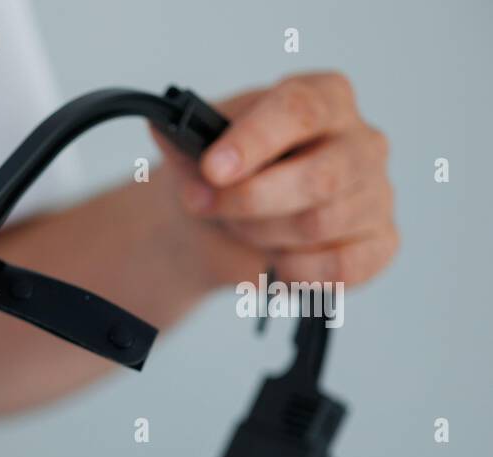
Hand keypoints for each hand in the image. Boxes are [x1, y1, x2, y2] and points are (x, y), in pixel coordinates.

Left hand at [158, 72, 397, 287]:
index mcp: (324, 98)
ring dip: (262, 234)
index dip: (254, 141)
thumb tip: (164, 128)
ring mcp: (376, 194)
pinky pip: (341, 268)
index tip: (212, 168)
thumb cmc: (222, 174)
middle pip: (320, 177)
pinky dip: (295, 272)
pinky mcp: (379, 244)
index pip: (301, 110)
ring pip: (321, 224)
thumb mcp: (197, 147)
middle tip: (208, 206)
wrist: (221, 223)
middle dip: (250, 201)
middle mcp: (361, 141)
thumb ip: (182, 137)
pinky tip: (275, 260)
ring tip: (240, 228)